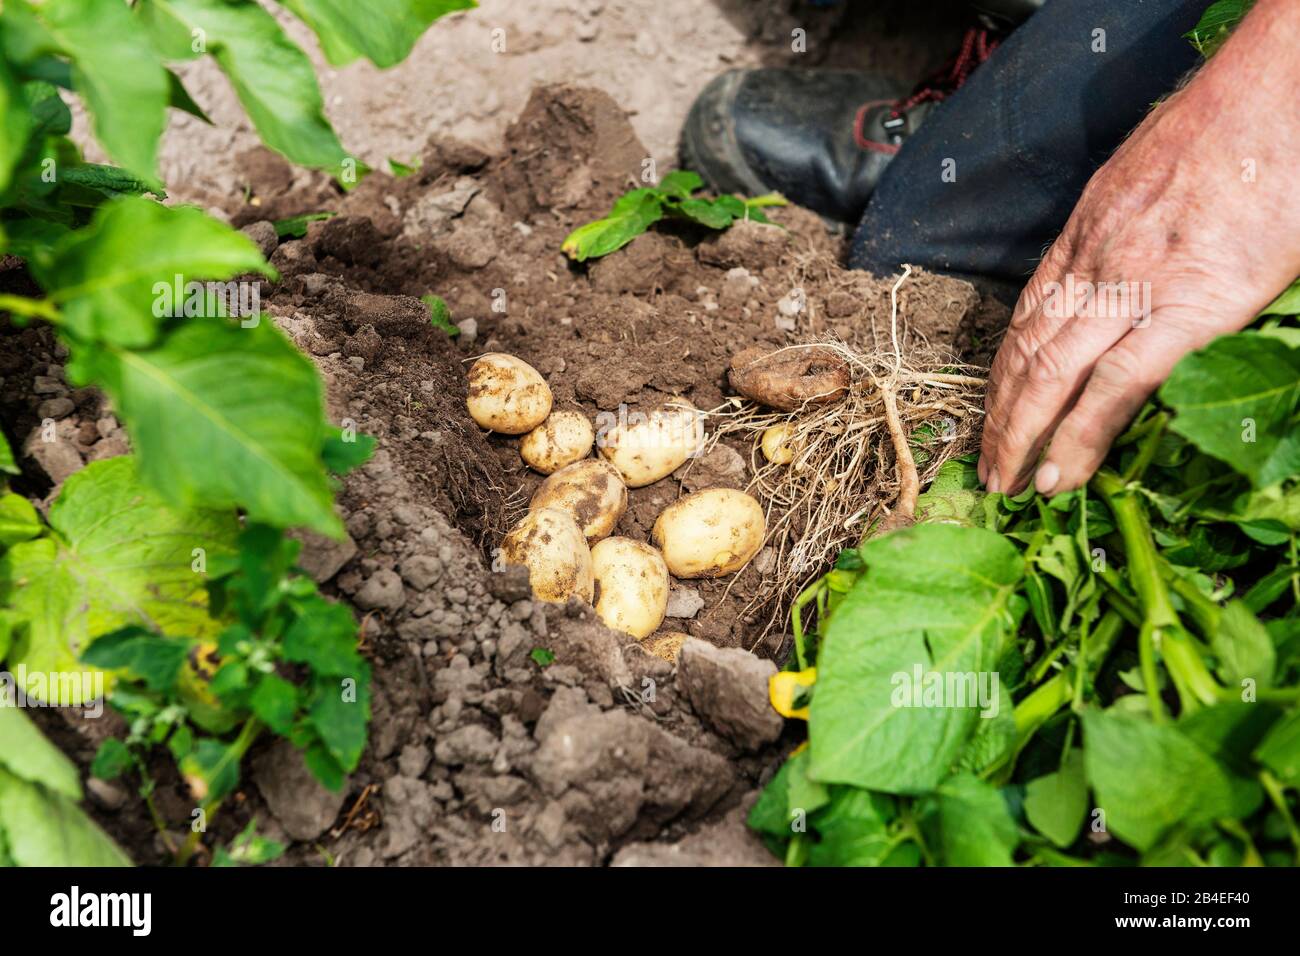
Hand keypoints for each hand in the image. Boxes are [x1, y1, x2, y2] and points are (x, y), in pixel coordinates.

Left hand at [978, 0, 1299, 495]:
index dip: (1000, 374)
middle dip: (998, 418)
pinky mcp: (1186, 310)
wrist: (1273, 95)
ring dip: (1022, 437)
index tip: (989, 412)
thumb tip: (1119, 268)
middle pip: (1025, 355)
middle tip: (986, 468)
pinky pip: (1115, 387)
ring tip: (1007, 484)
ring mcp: (1133, 288)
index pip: (1024, 320)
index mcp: (1084, 235)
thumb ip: (1122, 229)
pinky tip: (1059, 474)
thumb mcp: (1146, 176)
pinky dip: (1079, 436)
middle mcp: (1092, 264)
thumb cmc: (1225, 126)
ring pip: (1051, 377)